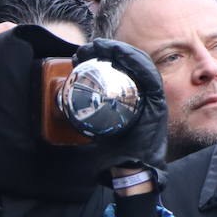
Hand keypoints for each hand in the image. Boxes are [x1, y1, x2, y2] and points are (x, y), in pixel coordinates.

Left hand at [72, 39, 168, 186]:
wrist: (130, 169)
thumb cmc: (114, 152)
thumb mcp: (93, 128)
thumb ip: (81, 117)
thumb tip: (59, 105)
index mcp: (132, 96)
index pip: (120, 67)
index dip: (103, 55)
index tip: (82, 54)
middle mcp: (144, 93)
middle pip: (129, 61)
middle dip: (109, 49)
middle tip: (87, 49)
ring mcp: (152, 97)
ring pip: (139, 63)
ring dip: (120, 50)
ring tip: (100, 47)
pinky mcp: (157, 102)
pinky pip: (149, 76)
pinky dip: (136, 63)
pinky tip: (121, 55)